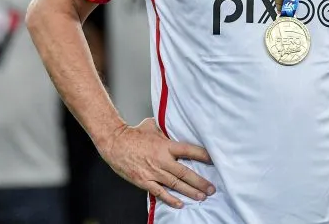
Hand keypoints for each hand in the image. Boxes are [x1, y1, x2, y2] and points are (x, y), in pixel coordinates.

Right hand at [99, 118, 214, 209]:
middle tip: (212, 188)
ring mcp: (153, 172)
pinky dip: (171, 199)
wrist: (115, 143)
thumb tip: (173, 123)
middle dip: (200, 181)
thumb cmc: (133, 134)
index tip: (213, 160)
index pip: (189, 151)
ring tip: (202, 196)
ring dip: (190, 192)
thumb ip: (165, 128)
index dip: (202, 156)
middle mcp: (162, 160)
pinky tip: (180, 204)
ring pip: (176, 184)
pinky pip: (160, 192)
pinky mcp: (144, 181)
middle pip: (185, 172)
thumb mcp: (152, 126)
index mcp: (166, 145)